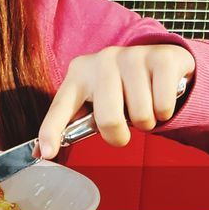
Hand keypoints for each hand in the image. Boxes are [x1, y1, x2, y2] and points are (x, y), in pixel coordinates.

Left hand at [37, 44, 195, 157]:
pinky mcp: (161, 57)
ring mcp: (132, 56)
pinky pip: (163, 106)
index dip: (51, 131)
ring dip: (146, 121)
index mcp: (79, 74)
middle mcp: (102, 60)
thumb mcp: (96, 100)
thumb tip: (43, 152)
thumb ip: (73, 123)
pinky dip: (165, 112)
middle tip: (125, 126)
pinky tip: (160, 95)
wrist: (160, 60)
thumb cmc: (122, 88)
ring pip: (141, 115)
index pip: (60, 107)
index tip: (47, 153)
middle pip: (109, 120)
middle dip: (119, 136)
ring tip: (144, 104)